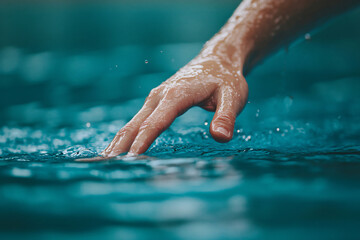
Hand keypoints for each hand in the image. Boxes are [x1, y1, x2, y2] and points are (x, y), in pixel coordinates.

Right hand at [102, 54, 247, 156]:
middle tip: (106, 168)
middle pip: (135, 125)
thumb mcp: (233, 96)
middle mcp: (159, 96)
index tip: (131, 160)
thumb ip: (226, 116)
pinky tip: (120, 149)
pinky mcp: (156, 102)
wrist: (216, 60)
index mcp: (176, 95)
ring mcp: (155, 99)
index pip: (155, 123)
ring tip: (105, 162)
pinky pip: (137, 122)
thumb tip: (220, 137)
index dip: (143, 142)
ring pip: (132, 123)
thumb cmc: (225, 79)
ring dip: (118, 143)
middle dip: (121, 147)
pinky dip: (126, 137)